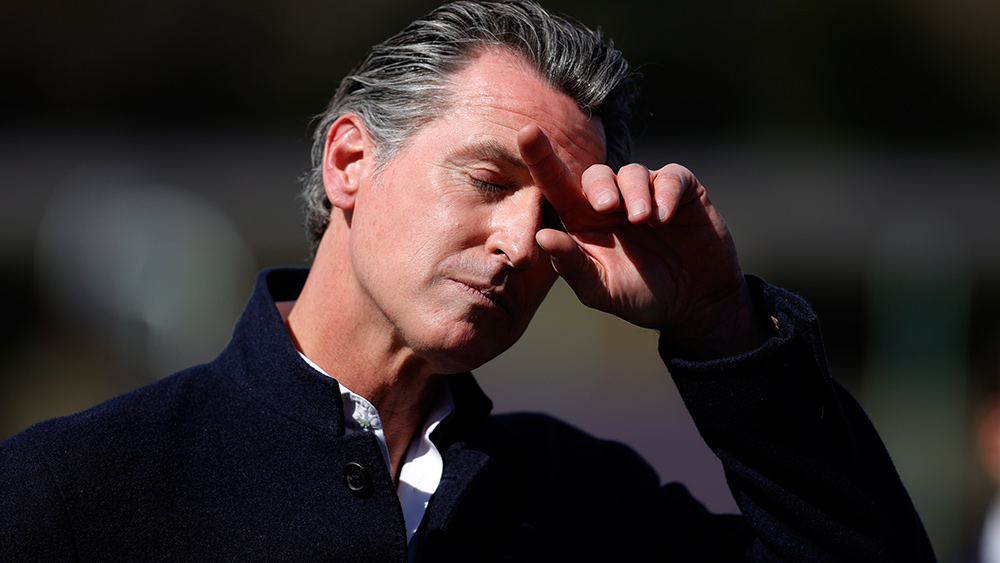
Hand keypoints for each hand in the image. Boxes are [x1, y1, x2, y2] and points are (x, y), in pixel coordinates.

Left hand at [517, 125, 771, 359]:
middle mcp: (611, 202)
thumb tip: (541, 236)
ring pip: (632, 172)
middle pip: (595, 174)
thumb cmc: (640, 296)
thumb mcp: (601, 290)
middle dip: (599, 186)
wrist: (695, 304)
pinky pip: (670, 176)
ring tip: (642, 220)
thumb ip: (572, 266)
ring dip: (634, 193)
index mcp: (582, 221)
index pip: (556, 184)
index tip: (526, 132)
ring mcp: (647, 193)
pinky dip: (665, 192)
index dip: (541, 158)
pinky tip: (664, 218)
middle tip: (605, 208)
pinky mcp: (681, 191)